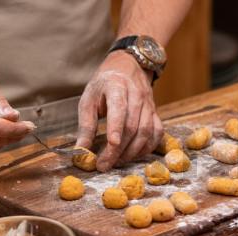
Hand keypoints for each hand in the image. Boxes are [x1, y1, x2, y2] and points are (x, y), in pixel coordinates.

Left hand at [76, 51, 162, 170]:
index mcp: (117, 87)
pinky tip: (133, 156)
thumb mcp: (88, 99)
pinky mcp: (155, 113)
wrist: (128, 67)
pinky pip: (156, 134)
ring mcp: (149, 105)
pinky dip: (146, 148)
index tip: (110, 145)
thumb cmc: (104, 85)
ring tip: (116, 162)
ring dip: (131, 152)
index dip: (116, 128)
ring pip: (146, 132)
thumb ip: (86, 125)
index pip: (119, 109)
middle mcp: (137, 95)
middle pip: (132, 126)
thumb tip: (81, 150)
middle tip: (104, 165)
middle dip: (118, 149)